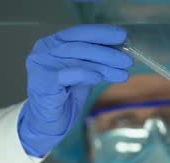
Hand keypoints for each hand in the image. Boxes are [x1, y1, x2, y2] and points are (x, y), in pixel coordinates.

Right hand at [18, 24, 132, 156]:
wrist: (49, 122)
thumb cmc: (65, 97)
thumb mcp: (84, 74)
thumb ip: (95, 60)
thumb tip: (120, 50)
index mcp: (52, 43)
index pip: (78, 32)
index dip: (101, 33)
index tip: (122, 36)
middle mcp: (44, 50)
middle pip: (80, 45)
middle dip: (107, 52)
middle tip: (127, 59)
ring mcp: (42, 64)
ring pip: (78, 58)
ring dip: (104, 64)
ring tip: (123, 71)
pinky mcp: (43, 80)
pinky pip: (71, 73)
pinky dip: (89, 74)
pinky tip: (103, 77)